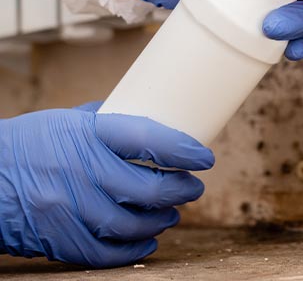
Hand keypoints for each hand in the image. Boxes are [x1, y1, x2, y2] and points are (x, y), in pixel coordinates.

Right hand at [0, 103, 214, 267]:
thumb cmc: (28, 143)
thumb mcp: (66, 120)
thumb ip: (108, 123)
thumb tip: (152, 123)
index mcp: (85, 134)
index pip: (147, 140)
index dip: (182, 151)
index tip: (204, 157)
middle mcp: (79, 171)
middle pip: (148, 189)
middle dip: (181, 191)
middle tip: (192, 188)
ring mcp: (67, 208)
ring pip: (132, 225)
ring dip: (161, 221)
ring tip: (171, 213)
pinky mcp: (58, 238)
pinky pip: (106, 253)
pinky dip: (134, 249)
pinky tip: (148, 240)